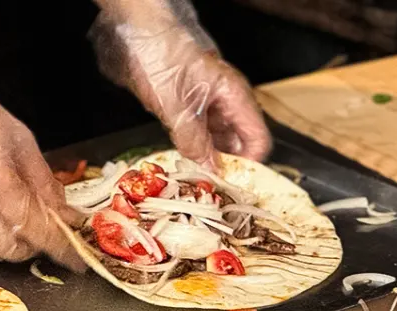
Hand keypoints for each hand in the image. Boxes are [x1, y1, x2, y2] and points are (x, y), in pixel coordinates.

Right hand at [0, 60, 84, 270]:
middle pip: (16, 251)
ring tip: (14, 212)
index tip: (78, 257)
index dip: (62, 248)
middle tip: (44, 224)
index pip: (39, 232)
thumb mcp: (20, 140)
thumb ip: (44, 183)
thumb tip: (64, 214)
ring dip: (11, 240)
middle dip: (35, 243)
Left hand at [92, 18, 271, 169]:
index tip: (233, 184)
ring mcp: (206, 107)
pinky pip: (197, 138)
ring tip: (196, 181)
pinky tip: (182, 164)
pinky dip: (192, 152)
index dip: (250, 164)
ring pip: (216, 143)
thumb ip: (194, 140)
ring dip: (208, 162)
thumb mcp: (177, 105)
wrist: (138, 34)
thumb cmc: (161, 58)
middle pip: (238, 144)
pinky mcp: (187, 110)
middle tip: (211, 189)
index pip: (257, 139)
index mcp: (234, 97)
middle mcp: (225, 103)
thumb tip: (211, 170)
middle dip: (227, 167)